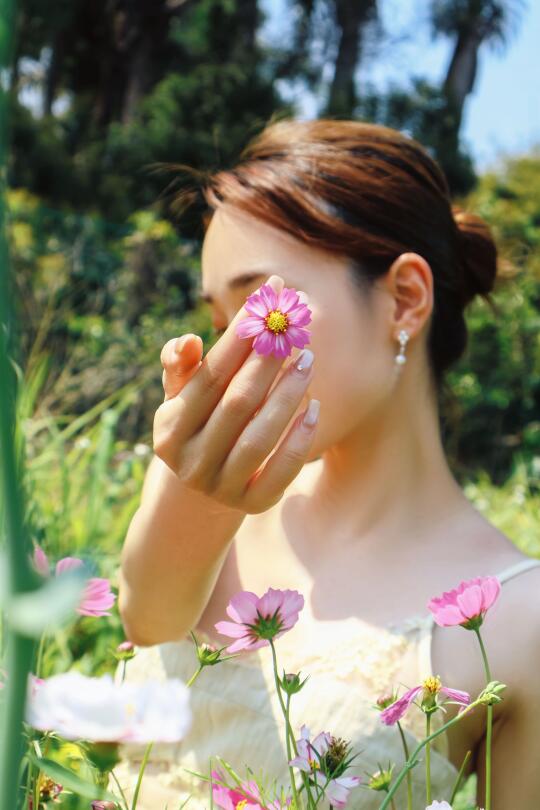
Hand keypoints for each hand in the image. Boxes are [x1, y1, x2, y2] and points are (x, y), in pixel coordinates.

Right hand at [154, 274, 318, 513]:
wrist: (203, 490)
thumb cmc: (199, 425)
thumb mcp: (181, 398)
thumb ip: (181, 367)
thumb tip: (189, 341)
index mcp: (170, 427)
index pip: (211, 373)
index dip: (242, 332)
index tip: (269, 296)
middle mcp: (190, 460)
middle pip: (238, 402)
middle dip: (269, 360)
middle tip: (296, 326)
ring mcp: (220, 485)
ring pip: (261, 435)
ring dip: (289, 393)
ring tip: (308, 359)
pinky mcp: (251, 505)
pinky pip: (281, 470)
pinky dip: (300, 439)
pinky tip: (314, 408)